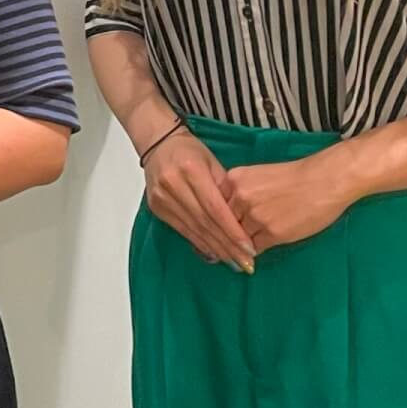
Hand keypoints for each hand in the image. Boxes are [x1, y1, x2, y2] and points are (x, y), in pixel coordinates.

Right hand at [143, 130, 257, 272]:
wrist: (158, 144)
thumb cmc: (191, 152)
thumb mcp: (213, 163)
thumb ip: (226, 190)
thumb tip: (241, 220)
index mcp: (191, 170)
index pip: (214, 208)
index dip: (232, 230)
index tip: (250, 248)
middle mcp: (172, 184)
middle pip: (204, 222)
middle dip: (227, 245)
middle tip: (246, 263)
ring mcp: (161, 197)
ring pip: (193, 229)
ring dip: (215, 248)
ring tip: (234, 262)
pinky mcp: (156, 207)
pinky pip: (181, 230)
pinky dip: (199, 243)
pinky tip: (214, 253)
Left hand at [222, 152, 357, 253]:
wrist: (324, 180)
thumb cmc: (295, 177)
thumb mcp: (258, 177)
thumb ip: (241, 192)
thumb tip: (229, 214)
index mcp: (234, 179)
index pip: (215, 205)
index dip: (217, 219)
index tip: (215, 229)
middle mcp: (239, 197)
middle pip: (224, 222)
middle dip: (227, 234)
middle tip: (223, 246)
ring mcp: (255, 216)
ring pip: (239, 237)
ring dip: (241, 245)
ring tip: (239, 251)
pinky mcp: (272, 233)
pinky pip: (256, 248)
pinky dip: (254, 251)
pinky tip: (254, 253)